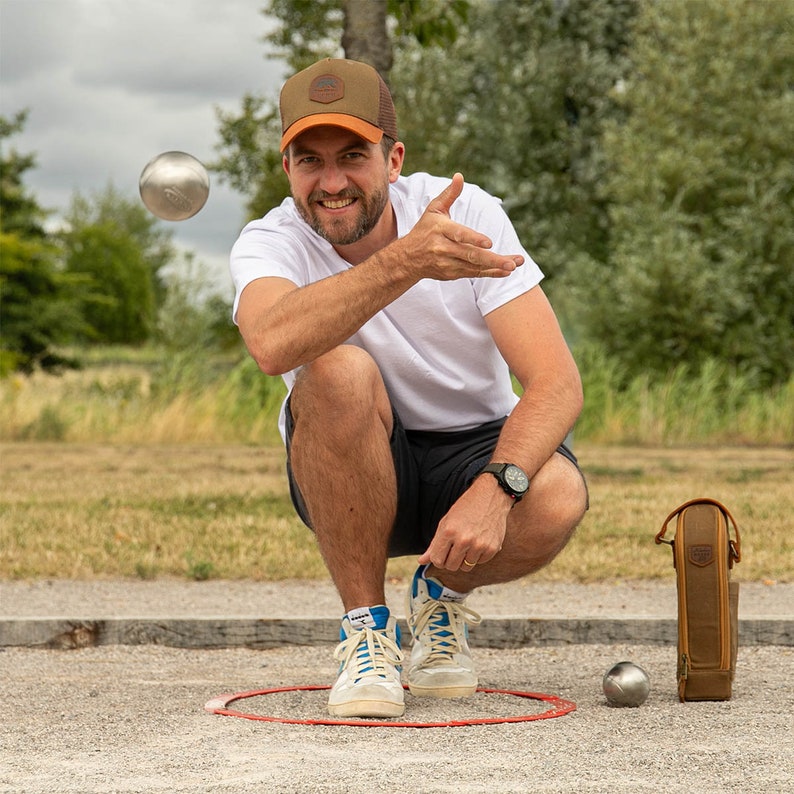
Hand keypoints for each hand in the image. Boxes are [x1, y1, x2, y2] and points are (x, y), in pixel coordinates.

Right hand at [394, 173, 523, 281]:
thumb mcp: (433, 209)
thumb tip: (460, 176)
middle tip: (512, 263)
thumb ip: (449, 194)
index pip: (459, 235)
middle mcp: (444, 248)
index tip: (489, 243)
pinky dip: (490, 273)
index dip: (474, 239)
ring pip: (475, 267)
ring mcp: (448, 264)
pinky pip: (474, 274)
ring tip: (513, 266)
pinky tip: (505, 271)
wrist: (408, 259)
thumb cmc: (424, 230)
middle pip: (470, 255)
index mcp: (440, 230)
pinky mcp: (452, 274)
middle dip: (492, 259)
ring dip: (496, 267)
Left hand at [417, 475, 509, 571]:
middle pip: (451, 566)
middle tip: (454, 549)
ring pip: (466, 567)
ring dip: (464, 559)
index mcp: (449, 532)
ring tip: (467, 544)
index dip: (438, 559)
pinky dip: (478, 556)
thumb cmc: (465, 508)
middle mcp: (464, 540)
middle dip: (450, 560)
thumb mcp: (445, 523)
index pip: (437, 560)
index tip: (441, 553)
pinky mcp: (492, 548)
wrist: (490, 496)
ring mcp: (479, 545)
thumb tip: (421, 561)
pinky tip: (478, 542)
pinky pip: (480, 562)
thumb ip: (434, 544)